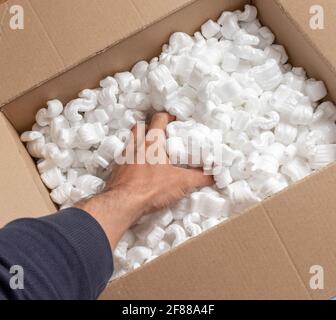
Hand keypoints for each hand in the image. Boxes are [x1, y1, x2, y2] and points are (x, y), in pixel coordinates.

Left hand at [76, 112, 213, 248]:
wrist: (123, 203)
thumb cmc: (151, 187)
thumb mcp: (181, 183)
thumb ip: (199, 178)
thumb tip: (213, 176)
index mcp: (152, 142)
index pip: (159, 119)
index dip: (168, 117)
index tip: (175, 120)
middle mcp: (136, 145)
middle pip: (140, 126)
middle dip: (150, 127)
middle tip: (160, 134)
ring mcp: (124, 157)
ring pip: (130, 141)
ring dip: (139, 141)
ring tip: (149, 149)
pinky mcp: (117, 170)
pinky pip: (124, 158)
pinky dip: (131, 159)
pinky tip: (138, 168)